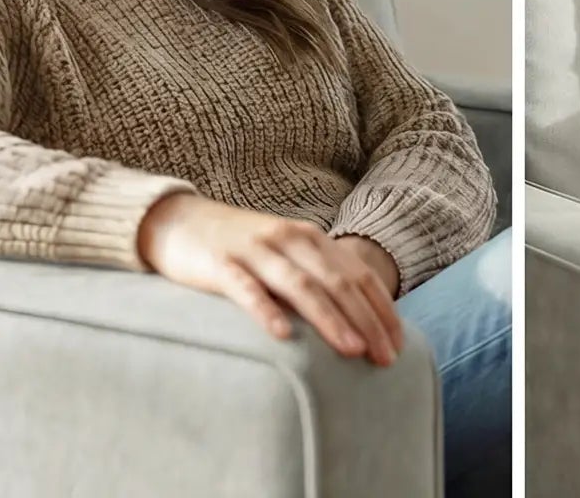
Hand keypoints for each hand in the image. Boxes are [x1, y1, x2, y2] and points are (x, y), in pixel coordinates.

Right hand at [137, 191, 403, 363]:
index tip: (399, 344)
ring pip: (300, 286)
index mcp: (309, 237)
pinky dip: (267, 311)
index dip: (381, 308)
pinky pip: (247, 290)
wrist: (181, 221)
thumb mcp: (285, 254)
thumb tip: (357, 318)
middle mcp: (288, 239)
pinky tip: (284, 335)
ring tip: (352, 349)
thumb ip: (315, 276)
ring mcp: (255, 250)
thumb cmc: (241, 248)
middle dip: (366, 320)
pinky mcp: (221, 265)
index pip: (356, 274)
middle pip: (336, 281)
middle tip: (385, 358)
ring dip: (330, 318)